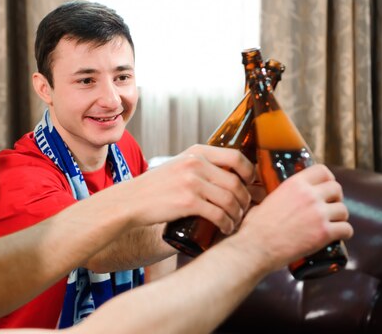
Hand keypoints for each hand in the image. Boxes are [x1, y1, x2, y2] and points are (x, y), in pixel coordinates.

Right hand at [123, 145, 254, 234]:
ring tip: (234, 222)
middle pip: (236, 183)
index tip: (251, 185)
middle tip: (244, 210)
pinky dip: (227, 224)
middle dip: (245, 200)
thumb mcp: (178, 165)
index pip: (236, 157)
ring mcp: (191, 182)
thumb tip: (229, 175)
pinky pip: (218, 215)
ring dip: (237, 215)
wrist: (130, 201)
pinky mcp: (188, 202)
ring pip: (230, 200)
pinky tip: (226, 228)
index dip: (249, 173)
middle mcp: (195, 164)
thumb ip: (199, 165)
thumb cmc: (155, 187)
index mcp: (196, 152)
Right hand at [235, 164, 352, 271]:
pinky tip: (336, 236)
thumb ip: (283, 193)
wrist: (255, 247)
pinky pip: (347, 229)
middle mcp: (309, 195)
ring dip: (339, 217)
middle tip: (328, 207)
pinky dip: (344, 233)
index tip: (325, 186)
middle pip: (337, 188)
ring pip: (344, 210)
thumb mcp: (268, 198)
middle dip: (335, 198)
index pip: (323, 171)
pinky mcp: (324, 233)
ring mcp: (318, 214)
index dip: (327, 179)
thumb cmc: (256, 226)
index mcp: (294, 183)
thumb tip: (286, 196)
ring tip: (330, 223)